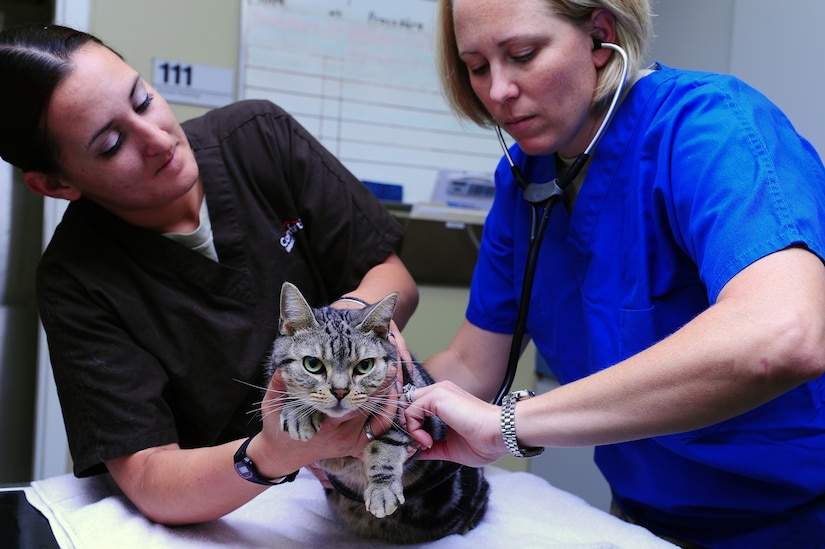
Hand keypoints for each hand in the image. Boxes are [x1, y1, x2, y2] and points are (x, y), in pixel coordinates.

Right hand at [258, 369, 400, 473]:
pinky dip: (387, 417)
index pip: (352, 403)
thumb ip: (279, 384)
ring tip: (393, 380)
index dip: (369, 385)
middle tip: (392, 367)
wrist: (283, 454)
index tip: (382, 367)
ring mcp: (350, 442)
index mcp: (324, 423)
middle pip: (369, 409)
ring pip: (378, 421)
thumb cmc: (279, 426)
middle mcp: (341, 433)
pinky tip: (390, 400)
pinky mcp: (355, 447)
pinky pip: (377, 433)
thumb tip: (284, 364)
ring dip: (388, 400)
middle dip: (382, 387)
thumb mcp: (273, 405)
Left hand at [403, 381, 506, 466]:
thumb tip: (417, 452)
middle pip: (407, 405)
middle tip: (418, 446)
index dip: (412, 428)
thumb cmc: (484, 443)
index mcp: (445, 401)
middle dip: (407, 428)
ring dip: (410, 430)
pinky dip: (413, 430)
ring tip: (425, 445)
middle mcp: (440, 392)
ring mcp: (438, 392)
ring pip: (406, 407)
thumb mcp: (450, 448)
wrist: (499, 436)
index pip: (416, 408)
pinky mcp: (436, 396)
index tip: (421, 447)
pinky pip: (410, 410)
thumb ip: (432, 447)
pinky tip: (428, 442)